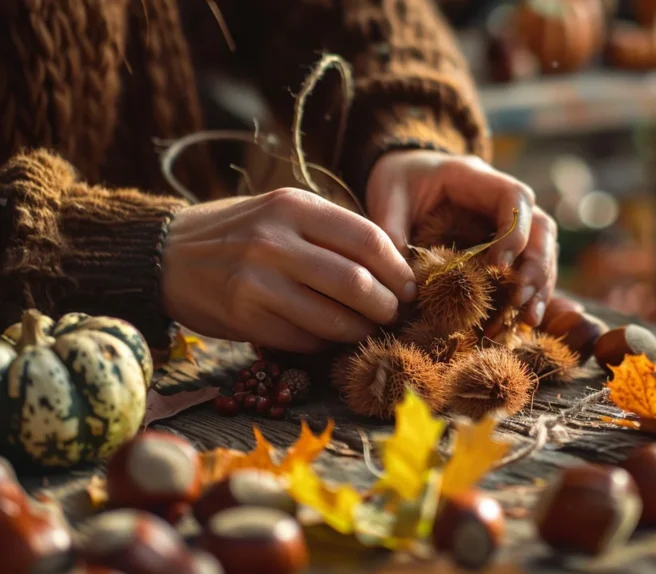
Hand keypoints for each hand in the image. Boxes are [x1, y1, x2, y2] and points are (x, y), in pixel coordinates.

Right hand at [161, 188, 416, 351]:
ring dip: (360, 330)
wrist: (165, 255)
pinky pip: (305, 339)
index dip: (398, 269)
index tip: (409, 286)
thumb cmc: (239, 232)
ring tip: (366, 328)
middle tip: (393, 313)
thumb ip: (332, 232)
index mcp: (294, 207)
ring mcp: (258, 281)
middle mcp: (276, 241)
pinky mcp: (245, 317)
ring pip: (335, 318)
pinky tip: (328, 336)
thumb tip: (395, 266)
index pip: (368, 240)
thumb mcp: (283, 212)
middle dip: (387, 305)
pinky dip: (325, 342)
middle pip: (358, 283)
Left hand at [365, 150, 557, 325]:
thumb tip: (401, 283)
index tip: (497, 266)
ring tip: (529, 318)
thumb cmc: (399, 181)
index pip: (514, 198)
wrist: (406, 174)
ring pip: (542, 249)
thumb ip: (391, 231)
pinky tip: (524, 320)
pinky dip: (530, 293)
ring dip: (540, 284)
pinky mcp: (506, 244)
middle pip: (541, 227)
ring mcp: (508, 222)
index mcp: (476, 178)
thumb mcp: (388, 198)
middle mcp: (502, 199)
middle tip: (522, 298)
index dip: (514, 232)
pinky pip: (528, 267)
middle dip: (537, 265)